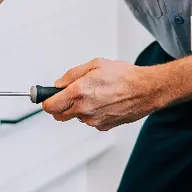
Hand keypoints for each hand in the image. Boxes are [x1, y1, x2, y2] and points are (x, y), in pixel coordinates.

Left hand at [41, 58, 164, 129]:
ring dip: (78, 109)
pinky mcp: (103, 126)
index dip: (46, 101)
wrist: (146, 90)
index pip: (50, 106)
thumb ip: (72, 75)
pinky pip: (90, 121)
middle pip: (58, 116)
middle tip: (67, 96)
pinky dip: (92, 113)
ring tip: (95, 94)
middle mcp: (84, 109)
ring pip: (76, 117)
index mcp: (79, 92)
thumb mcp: (94, 65)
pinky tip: (104, 102)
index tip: (46, 97)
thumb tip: (58, 84)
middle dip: (59, 106)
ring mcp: (94, 120)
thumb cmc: (124, 76)